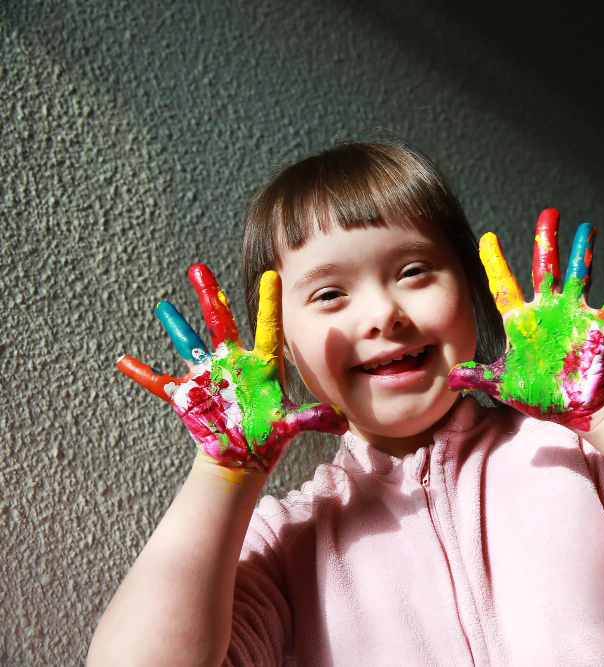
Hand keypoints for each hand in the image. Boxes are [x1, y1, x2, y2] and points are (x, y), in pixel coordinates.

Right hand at [116, 265, 347, 472]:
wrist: (244, 453)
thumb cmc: (269, 436)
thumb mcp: (291, 426)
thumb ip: (313, 420)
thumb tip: (342, 420)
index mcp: (261, 365)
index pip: (268, 327)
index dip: (269, 303)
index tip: (271, 274)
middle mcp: (233, 362)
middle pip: (221, 323)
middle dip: (210, 296)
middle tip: (198, 268)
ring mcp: (208, 376)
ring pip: (189, 343)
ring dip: (175, 326)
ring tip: (163, 306)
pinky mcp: (189, 395)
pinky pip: (161, 383)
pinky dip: (143, 374)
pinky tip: (125, 361)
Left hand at [448, 208, 603, 430]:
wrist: (576, 410)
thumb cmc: (541, 395)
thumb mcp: (504, 385)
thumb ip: (477, 376)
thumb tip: (449, 378)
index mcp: (523, 321)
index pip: (504, 286)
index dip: (495, 262)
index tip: (488, 237)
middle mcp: (549, 311)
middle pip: (545, 267)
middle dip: (547, 240)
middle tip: (550, 213)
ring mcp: (575, 316)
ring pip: (579, 275)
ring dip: (583, 251)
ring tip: (588, 227)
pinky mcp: (599, 329)